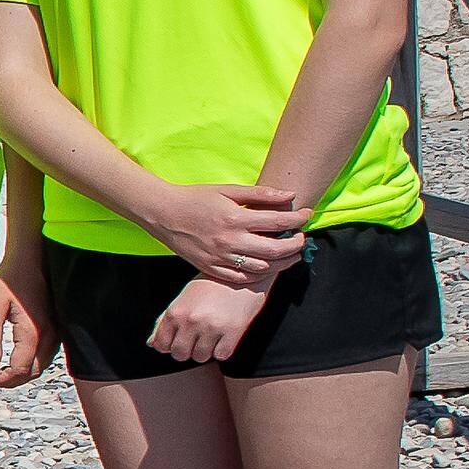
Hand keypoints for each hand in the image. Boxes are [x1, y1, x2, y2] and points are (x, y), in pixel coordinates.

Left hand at [0, 263, 59, 387]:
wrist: (30, 259)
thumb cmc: (9, 280)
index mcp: (32, 332)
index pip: (20, 369)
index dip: (3, 380)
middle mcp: (49, 334)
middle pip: (34, 371)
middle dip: (13, 381)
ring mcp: (57, 330)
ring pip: (44, 364)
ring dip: (25, 373)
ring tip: (3, 373)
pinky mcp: (58, 326)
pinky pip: (49, 353)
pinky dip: (35, 363)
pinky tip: (20, 360)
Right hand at [140, 180, 305, 290]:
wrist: (161, 213)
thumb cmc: (195, 198)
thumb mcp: (227, 190)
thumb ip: (260, 194)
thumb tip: (291, 195)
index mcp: (235, 218)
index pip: (279, 221)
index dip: (299, 218)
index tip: (306, 214)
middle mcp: (229, 240)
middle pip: (276, 250)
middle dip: (296, 244)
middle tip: (301, 238)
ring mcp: (219, 257)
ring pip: (263, 268)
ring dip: (282, 262)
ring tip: (289, 254)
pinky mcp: (210, 267)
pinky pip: (241, 279)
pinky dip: (258, 275)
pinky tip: (265, 266)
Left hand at [147, 273, 269, 366]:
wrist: (244, 273)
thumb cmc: (212, 284)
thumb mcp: (183, 297)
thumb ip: (164, 320)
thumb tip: (152, 343)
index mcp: (176, 311)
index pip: (161, 344)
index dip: (168, 346)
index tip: (177, 341)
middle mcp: (191, 321)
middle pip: (179, 354)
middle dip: (186, 350)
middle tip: (194, 340)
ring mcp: (212, 327)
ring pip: (200, 357)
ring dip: (204, 351)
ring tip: (210, 337)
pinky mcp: (233, 332)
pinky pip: (221, 355)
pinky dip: (221, 350)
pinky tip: (223, 338)